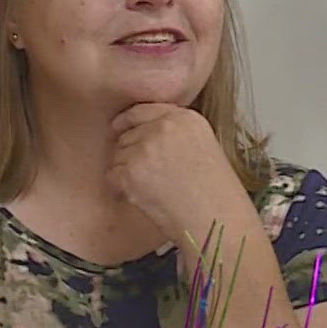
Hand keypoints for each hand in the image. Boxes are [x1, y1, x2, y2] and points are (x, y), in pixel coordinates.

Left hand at [107, 104, 250, 245]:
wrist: (215, 217)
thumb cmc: (213, 191)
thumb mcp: (202, 145)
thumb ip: (174, 132)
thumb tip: (141, 131)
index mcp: (185, 118)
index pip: (142, 110)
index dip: (127, 121)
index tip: (118, 127)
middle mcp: (163, 127)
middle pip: (127, 134)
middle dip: (130, 153)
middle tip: (151, 175)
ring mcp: (144, 148)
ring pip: (117, 155)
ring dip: (126, 171)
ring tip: (154, 187)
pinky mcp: (130, 171)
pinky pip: (112, 175)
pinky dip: (121, 188)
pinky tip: (146, 196)